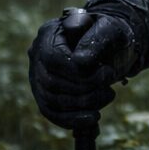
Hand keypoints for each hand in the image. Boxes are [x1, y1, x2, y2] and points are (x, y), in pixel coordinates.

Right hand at [28, 10, 137, 129]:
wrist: (111, 45)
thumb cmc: (110, 34)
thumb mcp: (111, 29)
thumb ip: (97, 39)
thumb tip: (81, 61)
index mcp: (50, 34)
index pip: (53, 58)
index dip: (78, 71)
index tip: (106, 73)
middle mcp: (37, 56)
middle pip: (51, 82)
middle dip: (85, 89)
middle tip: (110, 87)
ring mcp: (38, 78)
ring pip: (51, 100)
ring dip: (83, 104)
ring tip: (109, 96)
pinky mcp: (45, 96)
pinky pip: (52, 113)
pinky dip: (72, 119)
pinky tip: (93, 118)